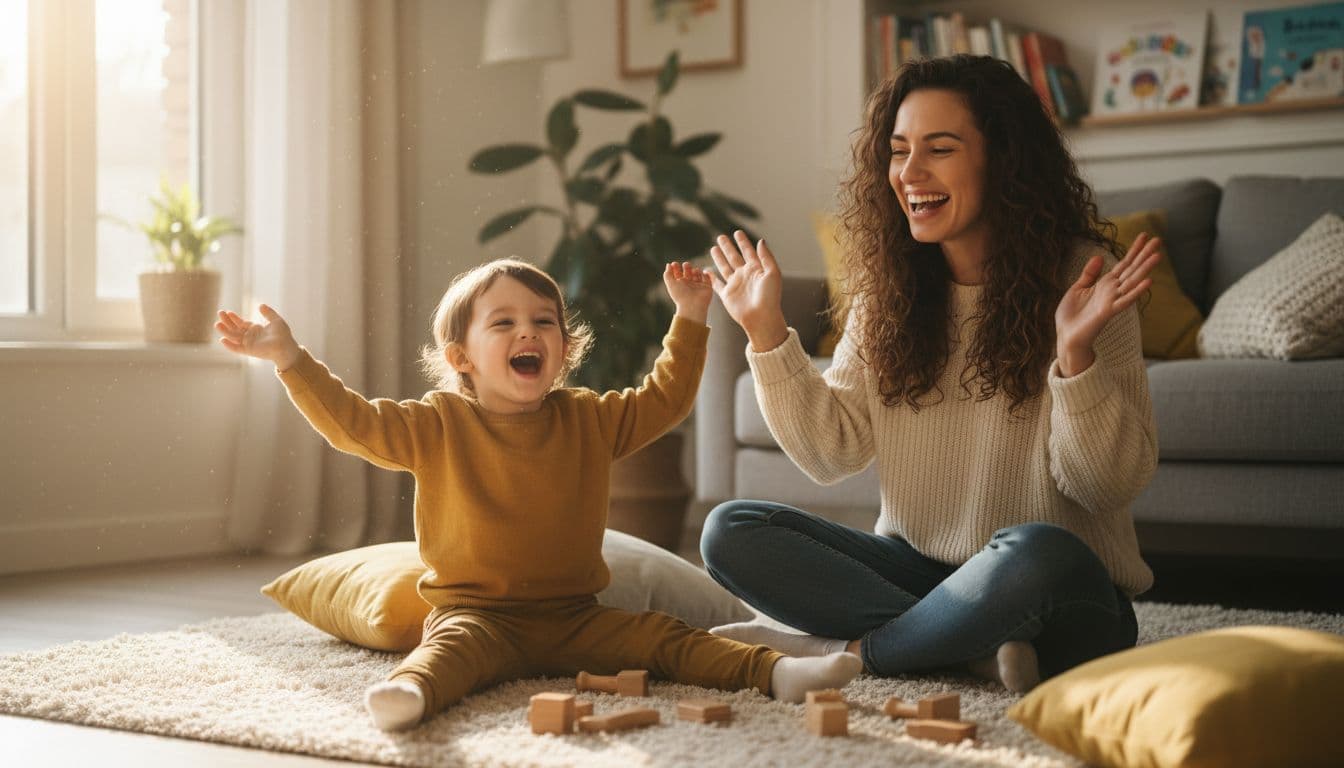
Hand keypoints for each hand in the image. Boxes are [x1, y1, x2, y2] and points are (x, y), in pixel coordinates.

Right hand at [216, 304, 301, 369]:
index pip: (241, 323)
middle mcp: (250, 337)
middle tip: (220, 313)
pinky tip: (222, 339)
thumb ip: (268, 312)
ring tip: (217, 324)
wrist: (286, 346)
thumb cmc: (283, 334)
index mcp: (255, 329)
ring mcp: (249, 344)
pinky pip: (237, 349)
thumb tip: (260, 305)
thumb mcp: (276, 320)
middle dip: (227, 321)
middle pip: (235, 329)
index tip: (227, 312)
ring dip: (225, 331)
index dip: (234, 318)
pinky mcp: (249, 351)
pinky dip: (230, 345)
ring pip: (233, 337)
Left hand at [663, 261, 713, 324]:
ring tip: (694, 271)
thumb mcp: (670, 284)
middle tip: (686, 265)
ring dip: (695, 270)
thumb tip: (668, 265)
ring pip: (697, 274)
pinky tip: (701, 273)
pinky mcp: (707, 287)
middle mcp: (689, 285)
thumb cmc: (680, 295)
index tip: (674, 264)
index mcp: (680, 285)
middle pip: (688, 272)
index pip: (678, 273)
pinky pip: (707, 277)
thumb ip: (667, 274)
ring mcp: (698, 286)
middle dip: (687, 266)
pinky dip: (705, 273)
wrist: (693, 306)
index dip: (675, 267)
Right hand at [708, 230, 787, 351]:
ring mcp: (735, 284)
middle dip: (728, 247)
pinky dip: (711, 278)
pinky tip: (706, 270)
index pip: (748, 252)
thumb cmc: (770, 296)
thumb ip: (766, 256)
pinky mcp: (727, 294)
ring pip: (724, 267)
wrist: (761, 317)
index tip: (737, 232)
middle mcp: (744, 275)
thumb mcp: (772, 273)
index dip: (743, 242)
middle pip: (734, 257)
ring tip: (713, 248)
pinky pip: (716, 284)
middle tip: (720, 237)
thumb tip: (761, 240)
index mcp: (756, 269)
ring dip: (719, 258)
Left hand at [1054, 233, 1161, 376]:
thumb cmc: (1071, 315)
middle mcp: (1112, 291)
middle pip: (1132, 269)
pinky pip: (1125, 300)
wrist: (1065, 336)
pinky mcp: (1108, 312)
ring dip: (1145, 269)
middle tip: (1159, 239)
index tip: (1144, 235)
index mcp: (1105, 284)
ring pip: (1132, 282)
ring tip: (1158, 255)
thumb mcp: (1077, 288)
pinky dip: (1136, 291)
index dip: (1134, 250)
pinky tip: (1148, 282)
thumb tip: (1099, 256)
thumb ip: (1089, 274)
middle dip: (1144, 255)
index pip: (1124, 264)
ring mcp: (1112, 301)